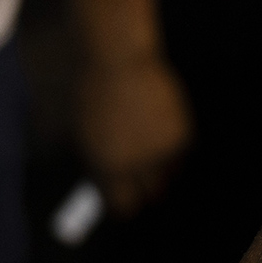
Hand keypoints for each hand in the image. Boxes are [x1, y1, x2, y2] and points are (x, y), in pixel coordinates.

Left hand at [76, 55, 193, 217]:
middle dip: (147, 187)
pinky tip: (161, 120)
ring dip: (162, 164)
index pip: (123, 204)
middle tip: (144, 174)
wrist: (117, 58)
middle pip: (152, 194)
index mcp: (107, 167)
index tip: (127, 195)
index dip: (125, 200)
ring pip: (169, 173)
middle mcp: (136, 165)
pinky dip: (174, 142)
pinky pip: (181, 151)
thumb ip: (95, 161)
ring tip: (149, 138)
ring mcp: (162, 151)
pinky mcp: (182, 135)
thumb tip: (107, 185)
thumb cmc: (91, 90)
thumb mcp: (79, 131)